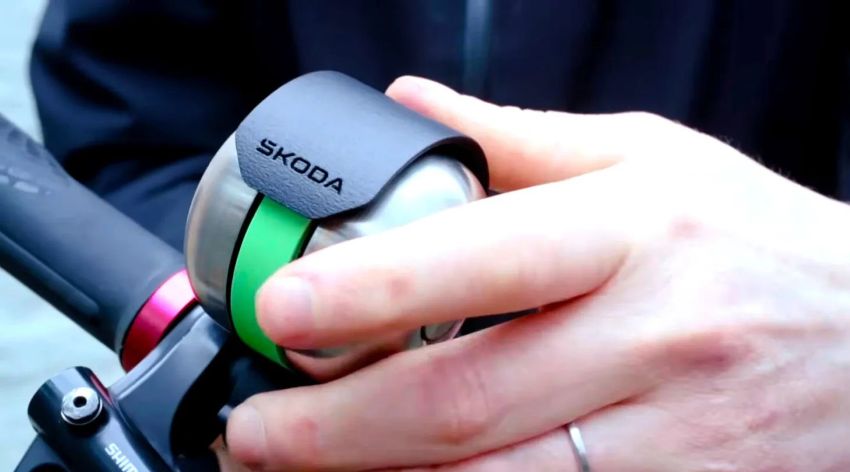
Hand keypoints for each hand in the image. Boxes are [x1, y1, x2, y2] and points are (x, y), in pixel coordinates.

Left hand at [224, 76, 849, 470]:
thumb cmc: (748, 237)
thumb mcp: (649, 158)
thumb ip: (517, 142)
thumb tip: (407, 111)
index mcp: (635, 229)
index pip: (485, 261)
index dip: (369, 291)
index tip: (278, 310)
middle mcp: (654, 337)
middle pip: (466, 401)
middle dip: (335, 431)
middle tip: (251, 429)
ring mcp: (673, 436)